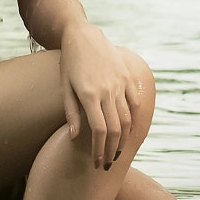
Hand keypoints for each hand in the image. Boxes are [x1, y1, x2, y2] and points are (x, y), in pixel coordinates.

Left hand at [59, 21, 135, 169]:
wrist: (84, 36)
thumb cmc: (70, 63)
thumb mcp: (65, 87)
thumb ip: (70, 113)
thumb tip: (74, 138)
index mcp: (89, 95)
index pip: (99, 131)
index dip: (99, 150)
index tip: (97, 163)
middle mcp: (108, 90)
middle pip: (115, 129)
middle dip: (111, 151)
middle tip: (106, 163)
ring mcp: (120, 83)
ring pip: (127, 119)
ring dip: (123, 139)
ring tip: (116, 152)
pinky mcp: (127, 77)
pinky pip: (135, 103)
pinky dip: (133, 120)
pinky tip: (128, 131)